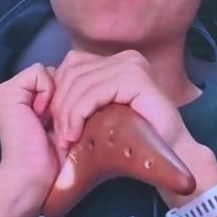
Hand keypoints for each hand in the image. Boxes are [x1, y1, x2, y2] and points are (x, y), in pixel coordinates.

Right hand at [0, 63, 62, 213]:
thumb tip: (92, 85)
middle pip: (55, 73)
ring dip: (57, 94)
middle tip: (59, 122)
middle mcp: (15, 91)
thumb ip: (69, 103)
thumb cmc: (53, 160)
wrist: (31, 177)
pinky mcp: (7, 92)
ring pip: (48, 71)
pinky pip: (39, 72)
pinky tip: (42, 115)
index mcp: (26, 99)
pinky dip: (48, 91)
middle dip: (65, 93)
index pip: (58, 79)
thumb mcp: (65, 124)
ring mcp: (8, 90)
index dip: (70, 95)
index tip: (66, 122)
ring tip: (50, 120)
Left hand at [48, 50, 190, 151]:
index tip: (54, 123)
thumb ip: (81, 93)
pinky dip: (78, 114)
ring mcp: (132, 65)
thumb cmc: (134, 140)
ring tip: (67, 139)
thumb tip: (48, 80)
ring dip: (67, 114)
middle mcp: (126, 58)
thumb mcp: (99, 112)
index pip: (72, 65)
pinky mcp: (136, 79)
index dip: (57, 93)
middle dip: (59, 105)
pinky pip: (93, 93)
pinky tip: (75, 133)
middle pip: (72, 72)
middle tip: (60, 135)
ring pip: (79, 83)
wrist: (168, 158)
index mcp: (116, 61)